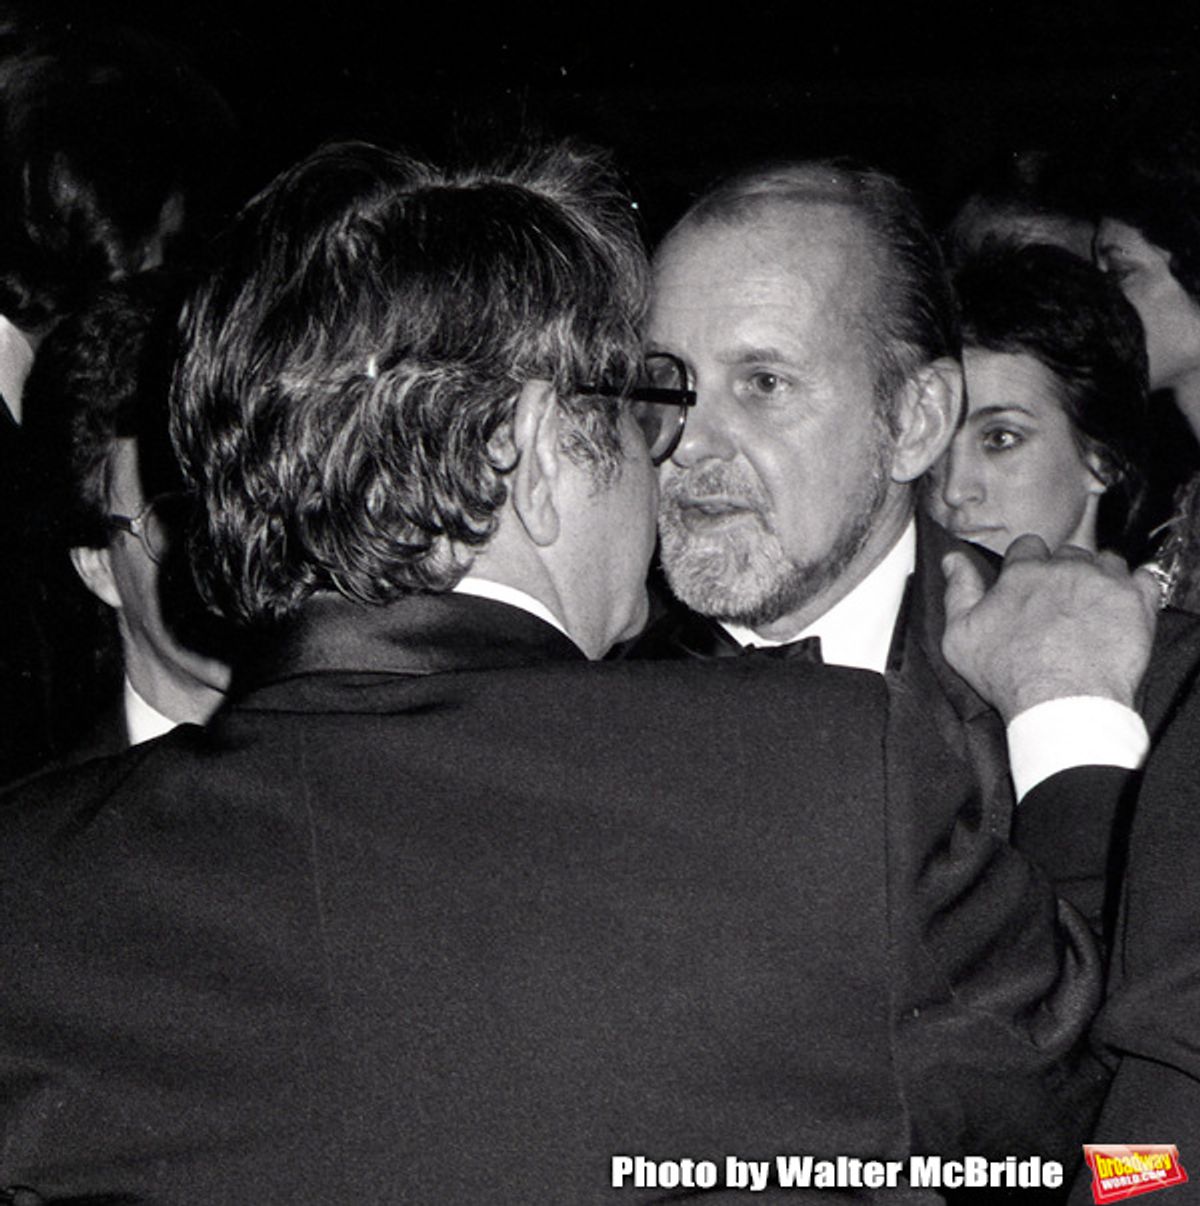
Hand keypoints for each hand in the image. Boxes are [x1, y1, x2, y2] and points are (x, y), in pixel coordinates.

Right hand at [942, 535, 1159, 721]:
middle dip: (1065, 571)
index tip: (1031, 584)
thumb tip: (953, 561)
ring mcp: (1102, 581)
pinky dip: (1136, 588)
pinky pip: (1144, 578)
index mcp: (1022, 573)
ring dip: (1100, 577)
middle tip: (1062, 601)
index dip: (1029, 564)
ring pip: (1106, 561)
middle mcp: (1063, 568)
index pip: (1028, 547)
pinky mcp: (1135, 600)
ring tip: (1094, 606)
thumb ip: (958, 592)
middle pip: (1068, 553)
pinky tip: (1123, 607)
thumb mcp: (960, 636)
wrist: (1061, 703)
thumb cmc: (1008, 675)